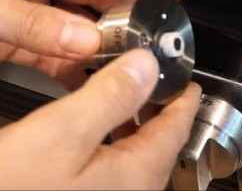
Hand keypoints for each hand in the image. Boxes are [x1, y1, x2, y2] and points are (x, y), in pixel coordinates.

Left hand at [0, 0, 183, 76]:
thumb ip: (32, 22)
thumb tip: (86, 39)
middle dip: (126, 8)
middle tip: (152, 33)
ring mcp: (22, 7)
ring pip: (77, 21)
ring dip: (100, 40)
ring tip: (126, 59)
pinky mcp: (8, 37)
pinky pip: (52, 49)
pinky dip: (70, 63)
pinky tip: (85, 79)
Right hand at [0, 49, 201, 189]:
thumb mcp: (59, 132)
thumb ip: (110, 96)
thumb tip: (148, 65)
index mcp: (136, 174)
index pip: (179, 125)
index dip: (181, 90)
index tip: (182, 69)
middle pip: (160, 142)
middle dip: (155, 103)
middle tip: (147, 70)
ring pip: (135, 157)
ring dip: (131, 122)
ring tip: (119, 91)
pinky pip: (111, 172)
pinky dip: (108, 143)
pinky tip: (87, 130)